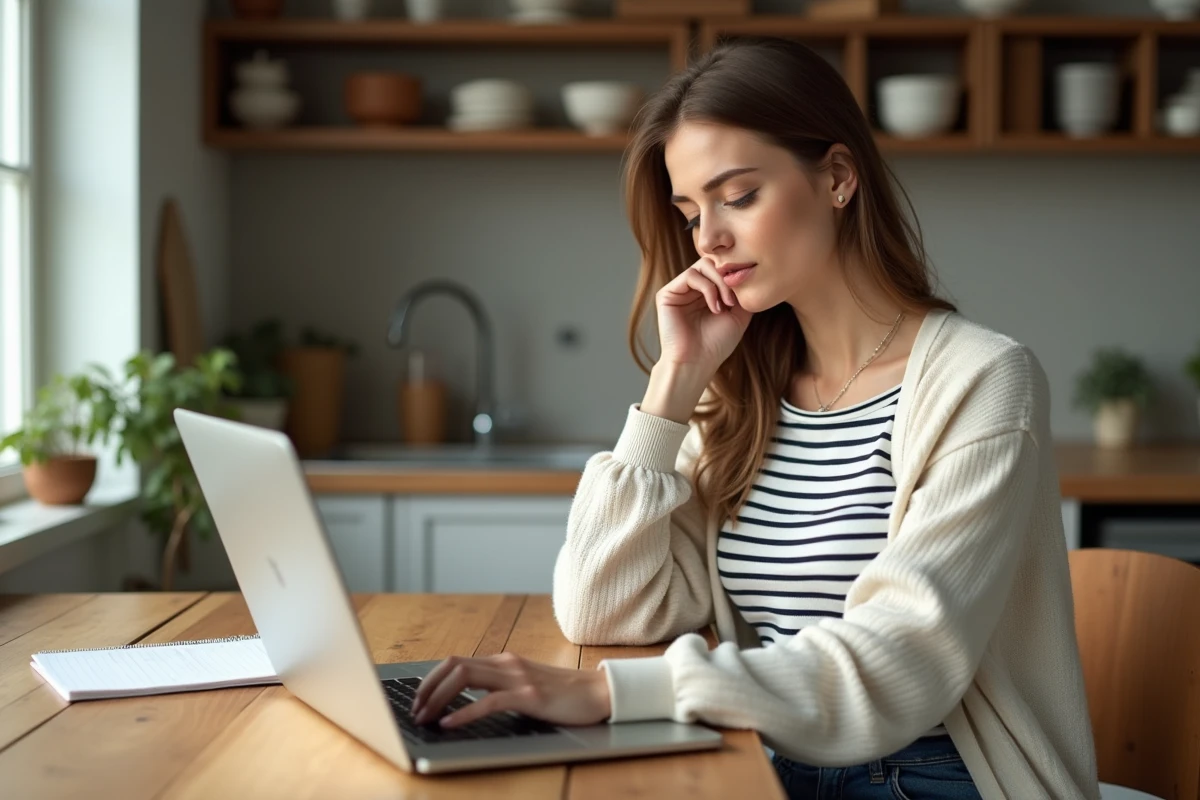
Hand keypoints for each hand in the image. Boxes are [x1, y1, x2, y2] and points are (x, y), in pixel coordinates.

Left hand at [410, 652, 611, 728]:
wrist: (598, 693)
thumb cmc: (563, 694)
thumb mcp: (525, 686)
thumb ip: (500, 688)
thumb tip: (467, 703)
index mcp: (504, 662)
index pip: (456, 663)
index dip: (431, 680)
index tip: (417, 701)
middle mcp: (507, 664)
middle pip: (453, 666)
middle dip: (427, 688)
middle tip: (414, 711)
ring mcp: (518, 677)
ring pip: (464, 677)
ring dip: (437, 698)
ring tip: (425, 717)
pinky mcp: (529, 696)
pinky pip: (488, 702)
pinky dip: (463, 713)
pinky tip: (450, 724)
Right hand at [655, 256, 753, 374]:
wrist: (697, 363)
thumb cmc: (716, 345)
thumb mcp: (738, 316)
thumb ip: (742, 293)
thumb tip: (746, 274)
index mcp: (705, 293)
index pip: (720, 269)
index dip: (734, 276)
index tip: (745, 297)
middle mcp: (691, 289)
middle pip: (712, 262)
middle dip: (727, 278)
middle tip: (734, 300)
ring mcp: (679, 290)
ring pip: (703, 265)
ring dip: (720, 283)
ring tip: (726, 305)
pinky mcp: (667, 293)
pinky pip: (691, 275)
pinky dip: (708, 289)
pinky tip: (715, 308)